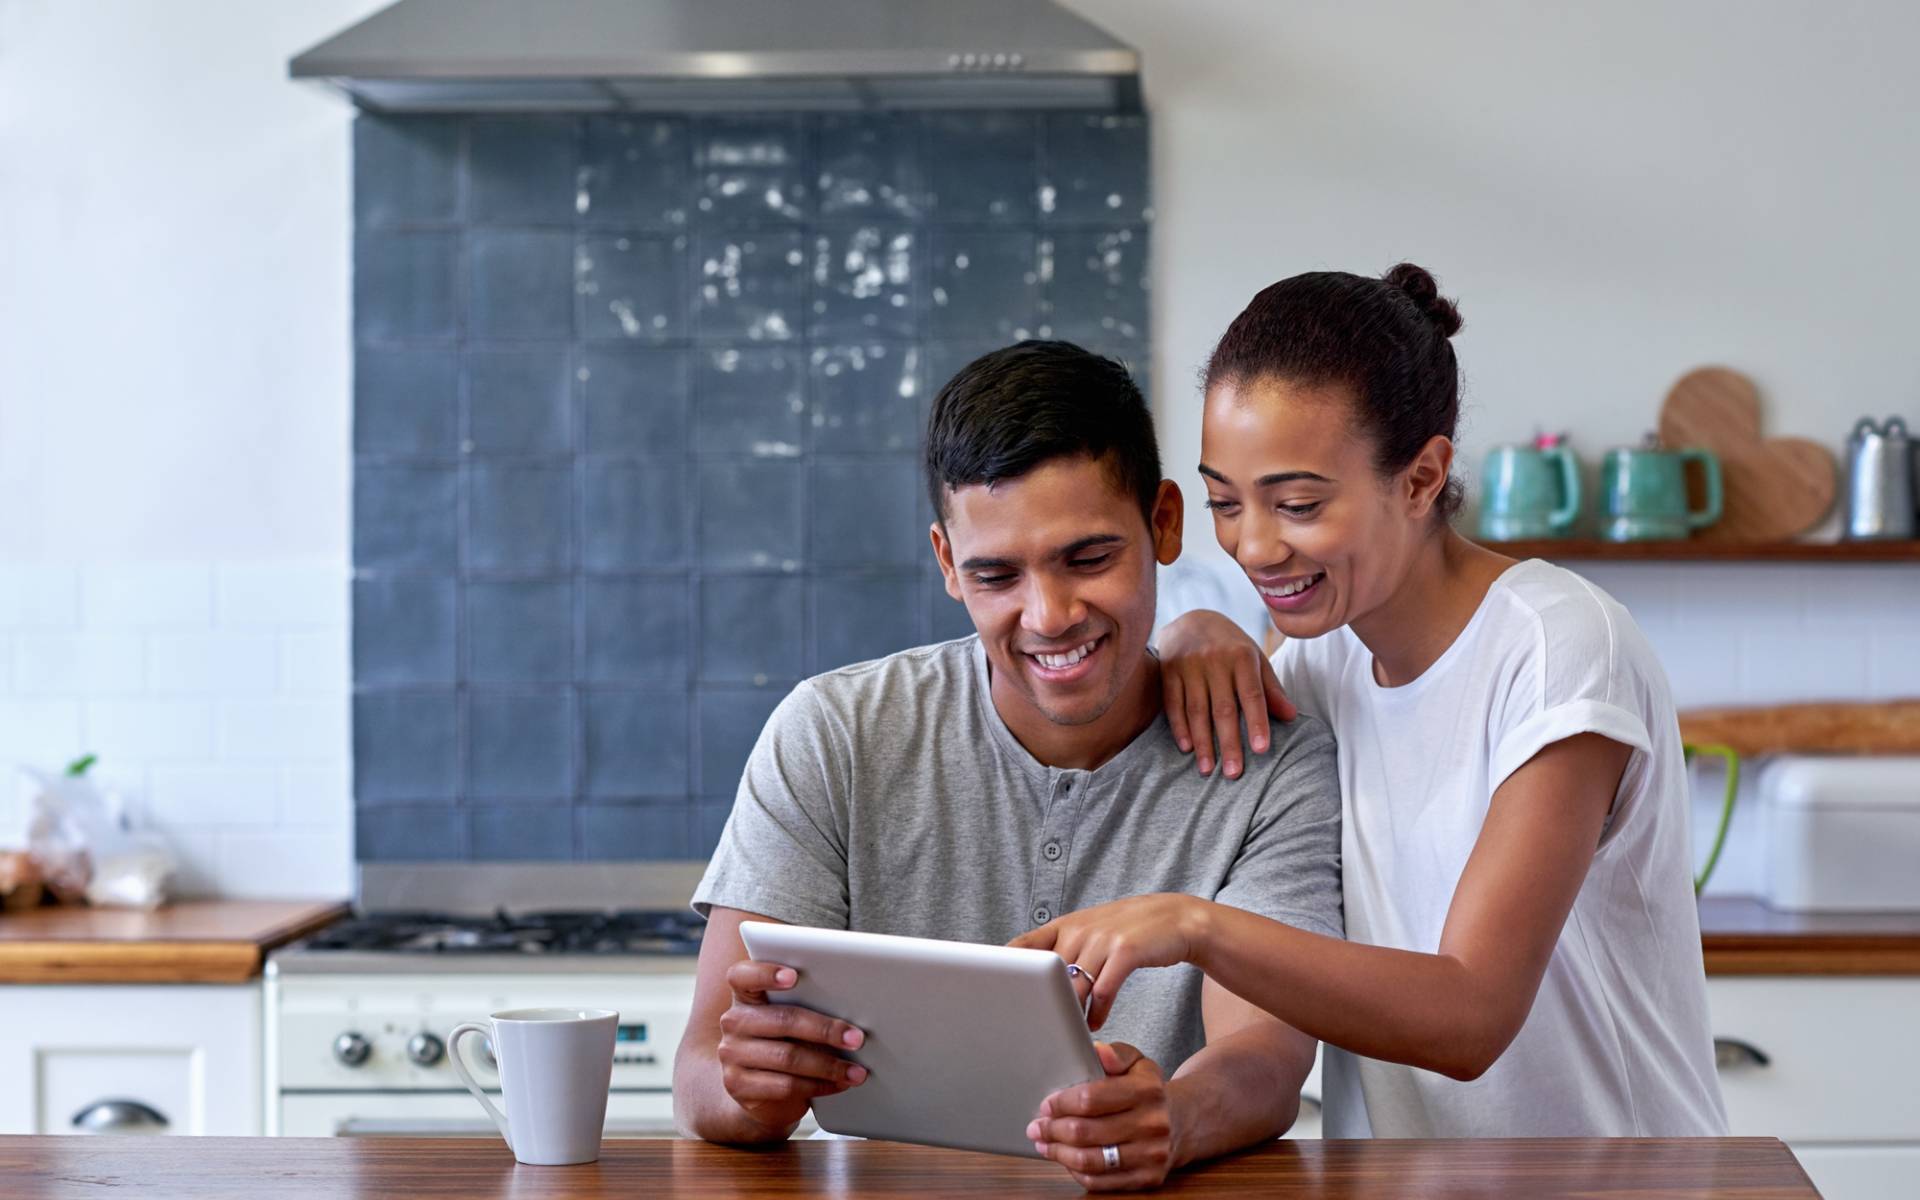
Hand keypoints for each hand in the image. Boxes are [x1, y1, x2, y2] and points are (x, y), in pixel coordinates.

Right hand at [715, 959, 868, 1130]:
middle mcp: (734, 1022)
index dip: (765, 973)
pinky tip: (838, 1084)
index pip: (743, 975)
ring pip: (788, 1057)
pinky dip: (818, 1085)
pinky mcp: (739, 1086)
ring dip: (829, 1065)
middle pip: (782, 1019)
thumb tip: (851, 1008)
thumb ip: (807, 1005)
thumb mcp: (789, 1020)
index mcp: (745, 995)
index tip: (794, 976)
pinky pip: (785, 1085)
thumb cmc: (783, 1044)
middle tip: (856, 1038)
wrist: (758, 1092)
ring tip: (856, 1070)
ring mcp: (732, 1055)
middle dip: (825, 1030)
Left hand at [1010, 894, 1206, 1029]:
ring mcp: (1102, 939)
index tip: (996, 996)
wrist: (1176, 918)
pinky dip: (1098, 1012)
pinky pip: (1103, 991)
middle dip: (1043, 1007)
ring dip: (1070, 1016)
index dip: (1007, 971)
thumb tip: (1035, 982)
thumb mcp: (1091, 930)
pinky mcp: (1125, 952)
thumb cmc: (1128, 930)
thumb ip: (1065, 949)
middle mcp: (1079, 930)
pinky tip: (1096, 1024)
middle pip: (1047, 978)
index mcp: (1066, 925)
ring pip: (1074, 988)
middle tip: (1038, 1031)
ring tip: (1069, 1034)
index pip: (1024, 947)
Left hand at [1028, 1043, 1179, 1191]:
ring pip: (1091, 1160)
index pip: (1090, 1099)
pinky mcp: (1148, 1178)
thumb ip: (1116, 1054)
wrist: (1183, 1121)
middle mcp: (1152, 1124)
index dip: (1061, 1103)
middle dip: (1053, 1129)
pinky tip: (1067, 1159)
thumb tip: (1098, 1051)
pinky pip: (1101, 1181)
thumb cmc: (1148, 1091)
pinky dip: (1077, 1171)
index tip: (1046, 1105)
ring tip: (1045, 1144)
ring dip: (1059, 1153)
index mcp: (1147, 1090)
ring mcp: (1152, 1154)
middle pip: (1086, 1131)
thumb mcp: (1137, 1063)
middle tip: (1036, 1127)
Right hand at [1156, 610, 1295, 779]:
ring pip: (1197, 710)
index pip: (1252, 695)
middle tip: (1234, 774)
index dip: (1257, 722)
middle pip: (1223, 708)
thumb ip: (1270, 689)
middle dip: (1229, 743)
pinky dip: (1179, 727)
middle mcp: (1215, 660)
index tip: (1261, 749)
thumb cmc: (1230, 646)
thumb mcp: (1255, 659)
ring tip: (1208, 770)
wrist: (1190, 619)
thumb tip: (1291, 717)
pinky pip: (1173, 704)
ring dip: (1203, 742)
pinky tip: (1187, 748)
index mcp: (1242, 657)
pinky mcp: (1167, 671)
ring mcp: (1189, 665)